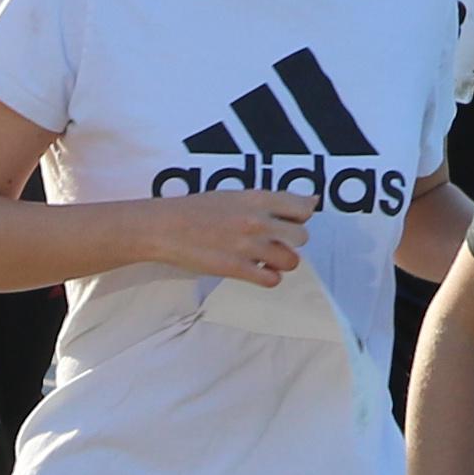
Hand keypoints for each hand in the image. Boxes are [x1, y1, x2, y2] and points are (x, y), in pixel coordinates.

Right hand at [137, 186, 315, 286]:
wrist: (164, 228)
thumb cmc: (196, 210)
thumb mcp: (234, 195)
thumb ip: (268, 201)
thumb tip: (309, 203)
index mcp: (257, 198)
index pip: (303, 208)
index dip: (300, 217)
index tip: (288, 221)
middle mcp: (257, 221)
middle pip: (302, 236)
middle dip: (291, 241)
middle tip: (274, 242)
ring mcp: (248, 246)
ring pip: (291, 260)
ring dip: (281, 262)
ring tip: (264, 258)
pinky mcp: (237, 268)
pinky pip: (272, 279)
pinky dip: (268, 277)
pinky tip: (255, 270)